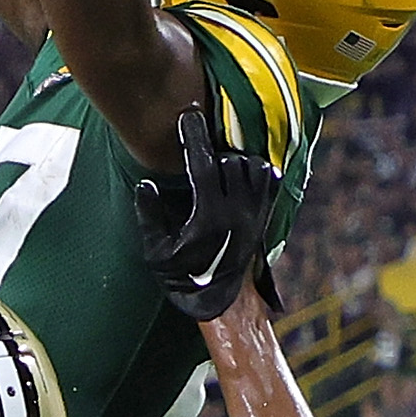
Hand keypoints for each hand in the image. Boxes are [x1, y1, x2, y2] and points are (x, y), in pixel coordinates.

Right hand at [133, 108, 282, 321]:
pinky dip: (256, 167)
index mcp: (209, 218)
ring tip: (215, 160)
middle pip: (231, 161)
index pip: (203, 166)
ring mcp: (255, 215)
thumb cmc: (180, 277)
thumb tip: (146, 184)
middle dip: (212, 148)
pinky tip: (238, 168)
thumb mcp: (155, 251)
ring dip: (234, 157)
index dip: (194, 137)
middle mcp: (238, 213)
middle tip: (196, 141)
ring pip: (253, 166)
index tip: (187, 117)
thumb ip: (149, 216)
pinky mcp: (264, 217)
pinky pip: (269, 179)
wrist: (216, 300)